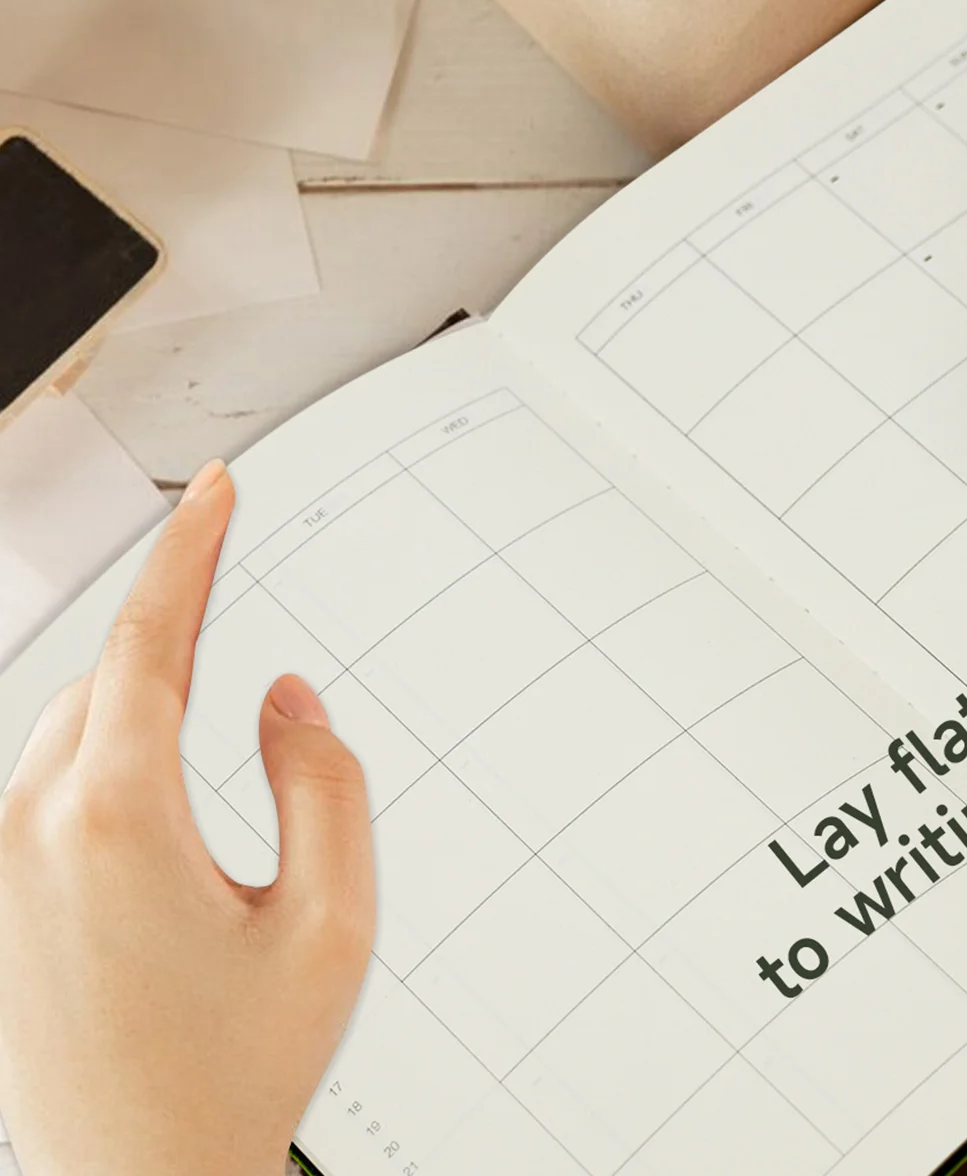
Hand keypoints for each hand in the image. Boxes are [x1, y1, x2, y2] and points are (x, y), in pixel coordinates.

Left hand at [0, 461, 375, 1175]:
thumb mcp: (331, 923)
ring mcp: (4, 874)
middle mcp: (38, 836)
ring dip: (136, 688)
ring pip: (68, 726)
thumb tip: (285, 701)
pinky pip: (44, 782)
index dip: (188, 552)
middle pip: (106, 678)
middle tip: (222, 560)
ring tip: (204, 682)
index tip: (215, 494)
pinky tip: (149, 774)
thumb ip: (324, 785)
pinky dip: (102, 743)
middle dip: (170, 621)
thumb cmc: (229, 1073)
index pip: (152, 642)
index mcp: (119, 822)